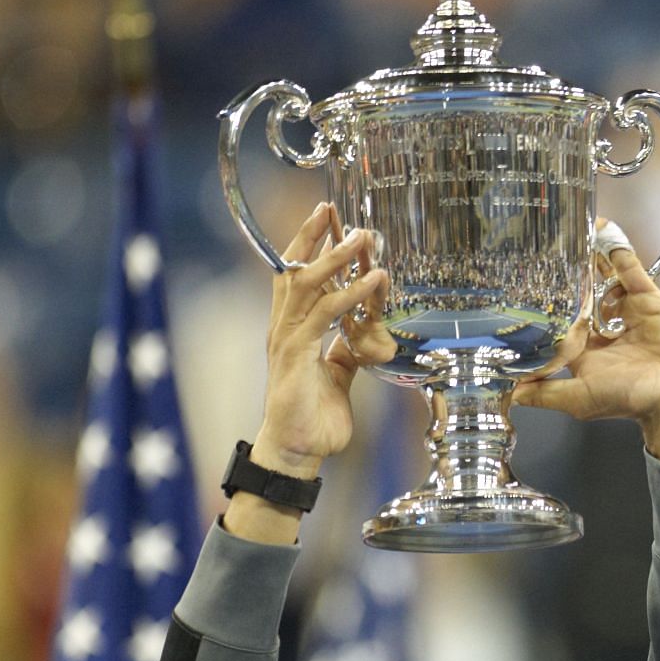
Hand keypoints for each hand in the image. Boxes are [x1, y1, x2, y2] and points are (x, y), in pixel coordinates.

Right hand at [250, 202, 391, 477]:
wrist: (297, 452)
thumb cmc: (313, 417)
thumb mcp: (338, 375)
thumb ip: (346, 351)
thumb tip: (363, 334)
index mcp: (292, 331)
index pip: (295, 278)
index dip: (308, 247)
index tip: (325, 220)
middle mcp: (285, 329)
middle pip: (293, 271)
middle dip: (313, 237)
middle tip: (331, 208)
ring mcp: (288, 340)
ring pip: (309, 286)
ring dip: (337, 258)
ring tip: (362, 236)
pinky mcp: (297, 356)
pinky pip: (326, 316)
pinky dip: (351, 295)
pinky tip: (374, 281)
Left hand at [512, 221, 659, 462]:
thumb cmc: (630, 399)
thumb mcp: (578, 399)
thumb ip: (544, 393)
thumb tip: (511, 394)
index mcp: (587, 351)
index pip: (561, 322)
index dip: (547, 305)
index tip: (527, 286)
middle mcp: (606, 329)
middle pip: (583, 295)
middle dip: (568, 276)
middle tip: (547, 251)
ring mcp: (628, 311)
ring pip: (604, 279)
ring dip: (590, 258)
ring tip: (572, 234)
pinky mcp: (649, 298)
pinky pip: (630, 268)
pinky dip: (617, 249)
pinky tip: (602, 228)